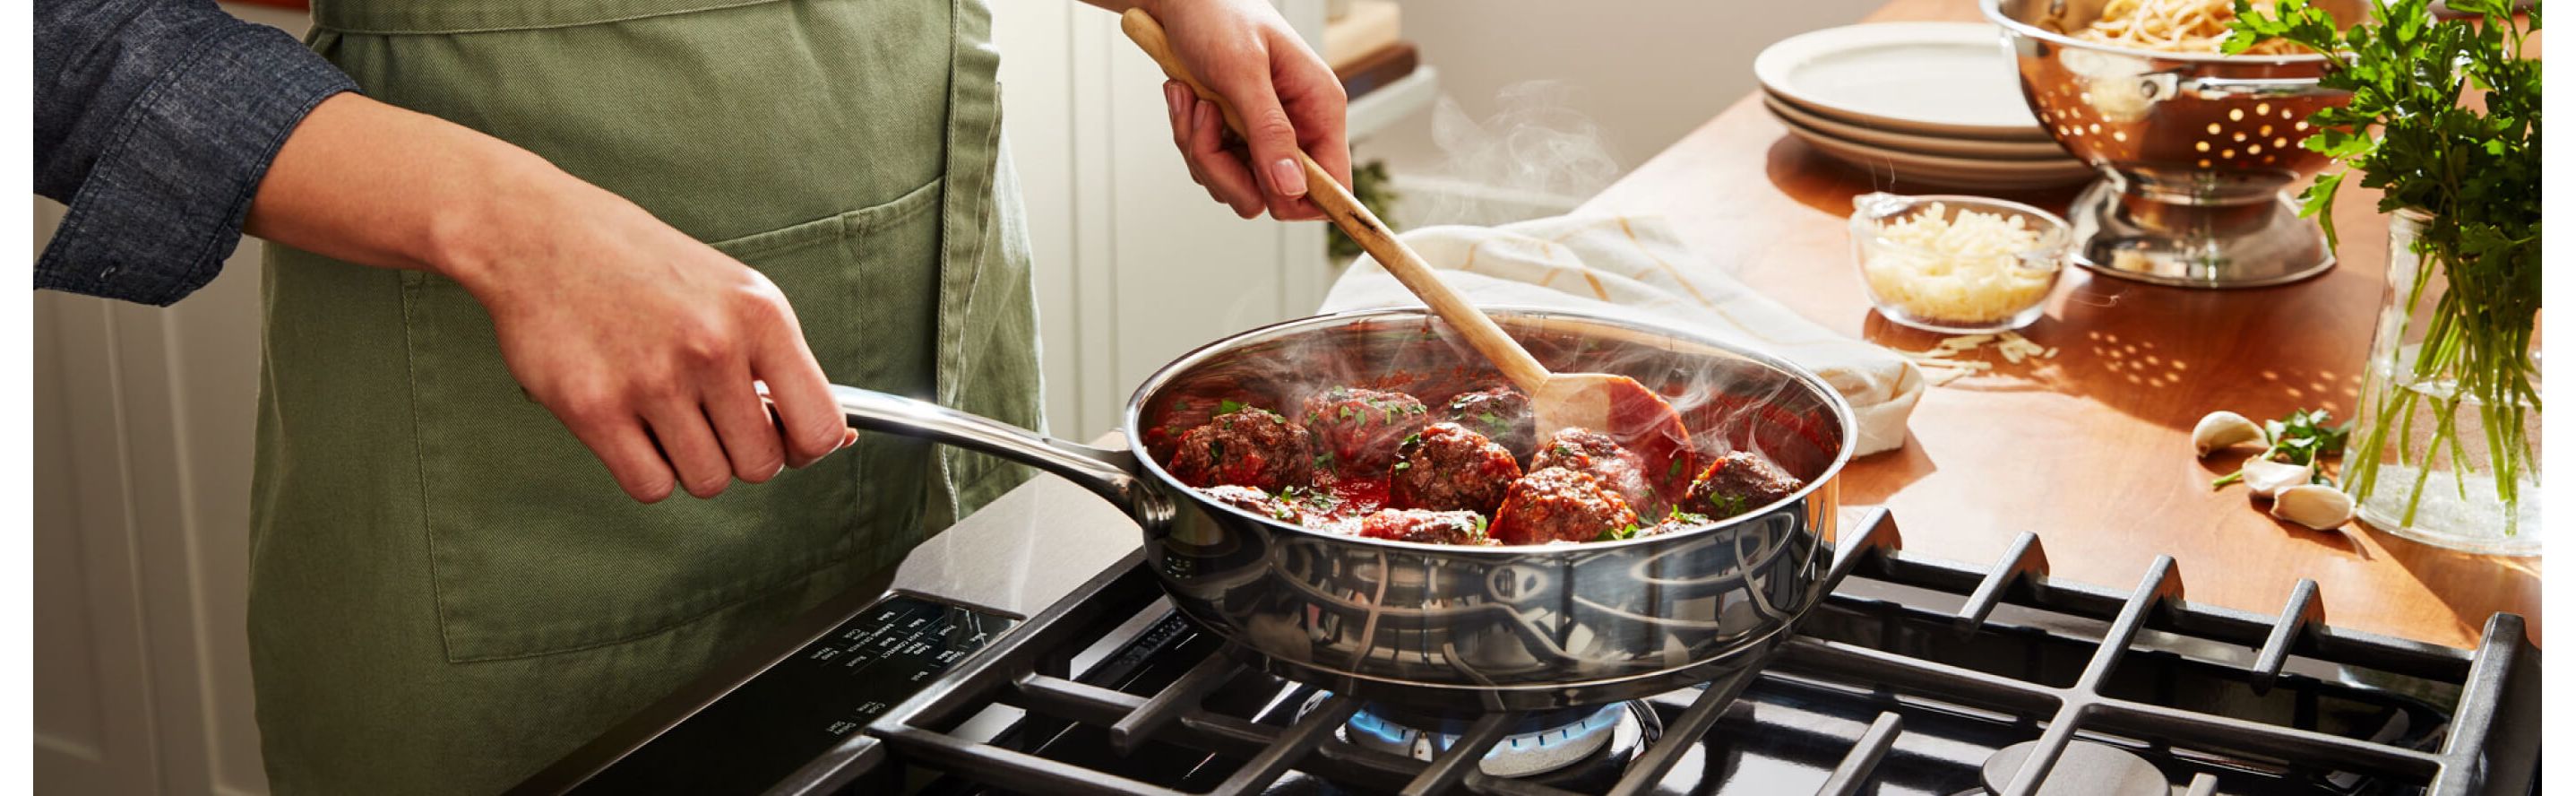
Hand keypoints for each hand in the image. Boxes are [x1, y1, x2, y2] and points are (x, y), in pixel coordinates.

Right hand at [454, 179, 854, 501]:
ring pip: (707, 481)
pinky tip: (633, 428)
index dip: (806, 448)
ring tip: (665, 414)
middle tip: (709, 419)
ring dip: (690, 462)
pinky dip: (645, 470)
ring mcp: (653, 378)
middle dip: (739, 453)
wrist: (539, 234)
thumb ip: (779, 363)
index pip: (822, 426)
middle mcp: (712, 345)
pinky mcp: (594, 408)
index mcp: (760, 314)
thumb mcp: (732, 292)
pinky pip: (650, 485)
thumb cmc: (642, 266)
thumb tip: (840, 440)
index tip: (784, 439)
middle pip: (760, 465)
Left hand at [1146, 0, 1350, 219]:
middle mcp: (1297, 128)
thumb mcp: (1243, 70)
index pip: (1334, 183)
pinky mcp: (1234, 137)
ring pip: (1235, 185)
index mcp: (1319, 108)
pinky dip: (1189, 136)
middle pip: (1273, 196)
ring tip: (1192, 99)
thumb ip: (1269, 130)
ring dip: (1201, 148)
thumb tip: (1292, 186)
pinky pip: (1211, 166)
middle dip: (1225, 168)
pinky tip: (1186, 98)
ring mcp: (1264, 136)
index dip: (1302, 200)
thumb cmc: (1219, 15)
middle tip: (1206, 121)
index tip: (1262, 190)